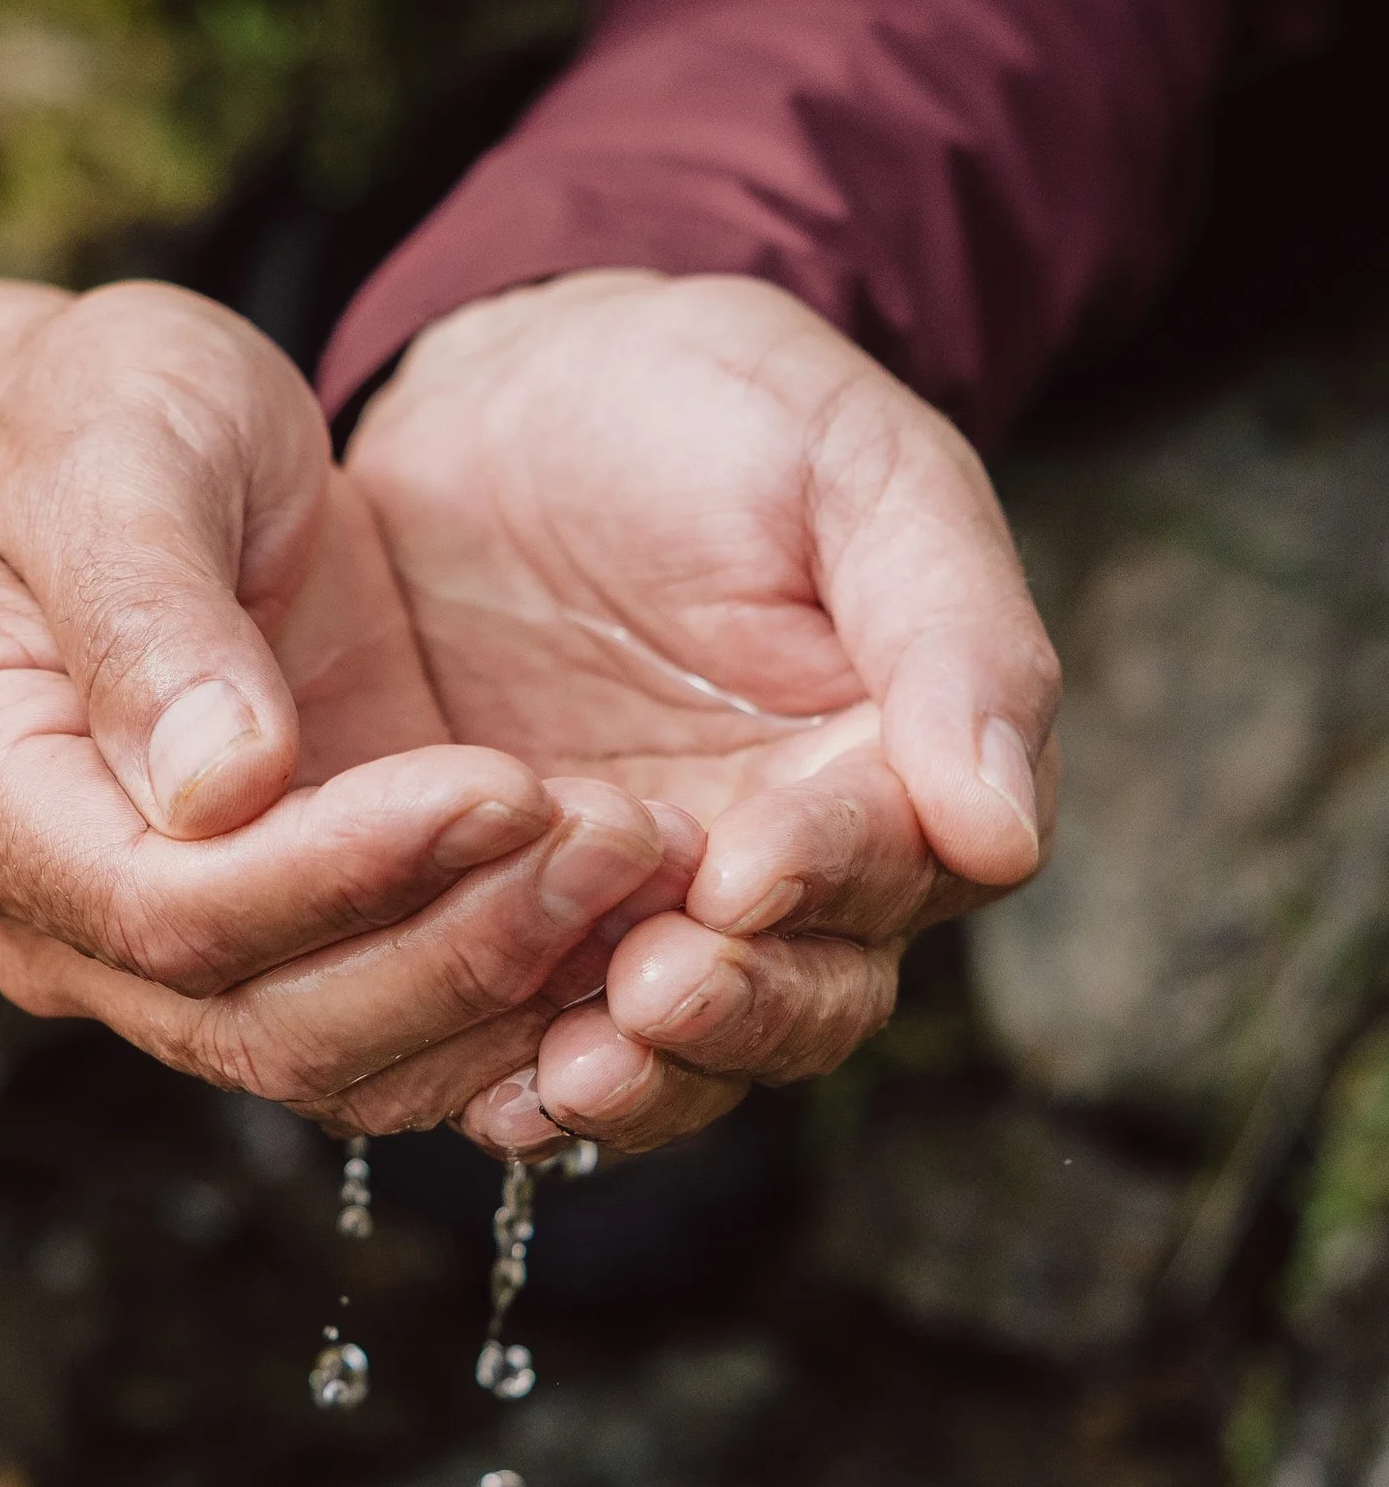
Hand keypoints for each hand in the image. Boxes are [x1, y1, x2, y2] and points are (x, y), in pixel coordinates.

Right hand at [0, 266, 683, 1125]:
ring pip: (341, 1059)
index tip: (497, 784)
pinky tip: (621, 922)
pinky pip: (395, 1031)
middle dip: (454, 949)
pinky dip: (513, 1004)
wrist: (116, 442)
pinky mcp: (284, 938)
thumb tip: (217, 789)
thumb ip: (150, 614)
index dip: (341, 875)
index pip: (167, 912)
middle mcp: (57, 915)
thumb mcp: (111, 454)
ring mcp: (166, 951)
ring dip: (505, 990)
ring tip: (639, 864)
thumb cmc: (88, 420)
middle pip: (262, 1023)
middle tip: (613, 836)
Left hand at [344, 270, 1059, 1153]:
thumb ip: (950, 631)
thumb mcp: (854, 469)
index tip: (746, 869)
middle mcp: (784, 869)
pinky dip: (512, 1075)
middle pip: (805, 999)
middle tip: (651, 987)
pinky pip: (531, 1033)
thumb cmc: (713, 405)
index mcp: (892, 768)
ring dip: (634, 1075)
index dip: (832, 879)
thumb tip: (1005, 832)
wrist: (516, 394)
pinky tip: (481, 1093)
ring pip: (679, 1050)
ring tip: (565, 1069)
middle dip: (736, 1009)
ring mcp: (648, 908)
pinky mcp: (519, 921)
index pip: (901, 866)